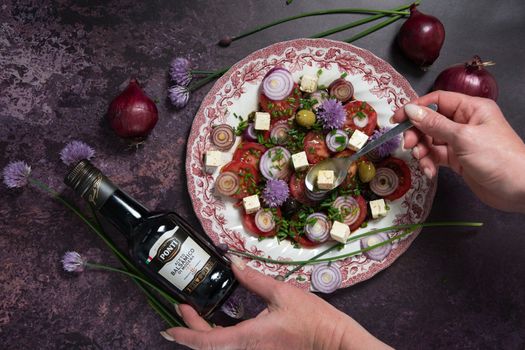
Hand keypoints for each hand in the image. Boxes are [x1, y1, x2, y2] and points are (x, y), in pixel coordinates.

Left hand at [161, 256, 390, 349]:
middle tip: (182, 309)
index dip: (184, 333)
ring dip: (204, 335)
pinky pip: (233, 349)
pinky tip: (220, 324)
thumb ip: (253, 279)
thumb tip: (232, 262)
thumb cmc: (313, 320)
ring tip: (195, 315)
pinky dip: (220, 338)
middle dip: (191, 330)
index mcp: (249, 338)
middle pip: (209, 348)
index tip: (169, 324)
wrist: (335, 343)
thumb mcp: (282, 294)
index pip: (206, 341)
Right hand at [392, 90, 524, 212]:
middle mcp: (464, 122)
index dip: (416, 108)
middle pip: (430, 121)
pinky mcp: (457, 159)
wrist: (519, 190)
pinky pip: (436, 156)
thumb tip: (410, 110)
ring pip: (430, 140)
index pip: (437, 100)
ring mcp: (460, 141)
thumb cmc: (498, 158)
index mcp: (471, 108)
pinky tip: (430, 171)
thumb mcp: (463, 138)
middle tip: (408, 145)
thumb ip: (434, 124)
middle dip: (417, 133)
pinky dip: (429, 163)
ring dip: (422, 151)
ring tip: (422, 161)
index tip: (398, 119)